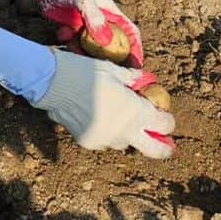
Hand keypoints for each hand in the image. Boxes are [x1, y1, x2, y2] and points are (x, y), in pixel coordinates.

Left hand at [22, 0, 143, 66]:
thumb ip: (93, 16)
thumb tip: (105, 39)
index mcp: (109, 10)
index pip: (129, 32)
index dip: (135, 49)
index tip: (135, 67)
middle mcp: (100, 19)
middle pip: (111, 44)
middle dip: (108, 57)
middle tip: (104, 70)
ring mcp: (85, 24)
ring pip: (91, 46)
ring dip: (84, 51)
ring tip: (73, 46)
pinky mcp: (70, 27)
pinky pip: (75, 43)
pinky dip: (70, 43)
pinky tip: (61, 34)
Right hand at [31, 49, 174, 157]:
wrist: (52, 83)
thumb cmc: (85, 71)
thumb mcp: (113, 70)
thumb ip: (132, 79)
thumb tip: (144, 81)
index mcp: (135, 111)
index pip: (163, 124)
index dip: (167, 120)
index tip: (165, 116)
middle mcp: (124, 131)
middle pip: (154, 149)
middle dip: (164, 148)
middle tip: (168, 146)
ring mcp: (106, 140)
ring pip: (126, 143)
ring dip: (129, 134)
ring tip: (120, 120)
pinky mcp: (89, 143)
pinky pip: (105, 141)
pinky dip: (107, 132)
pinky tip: (98, 117)